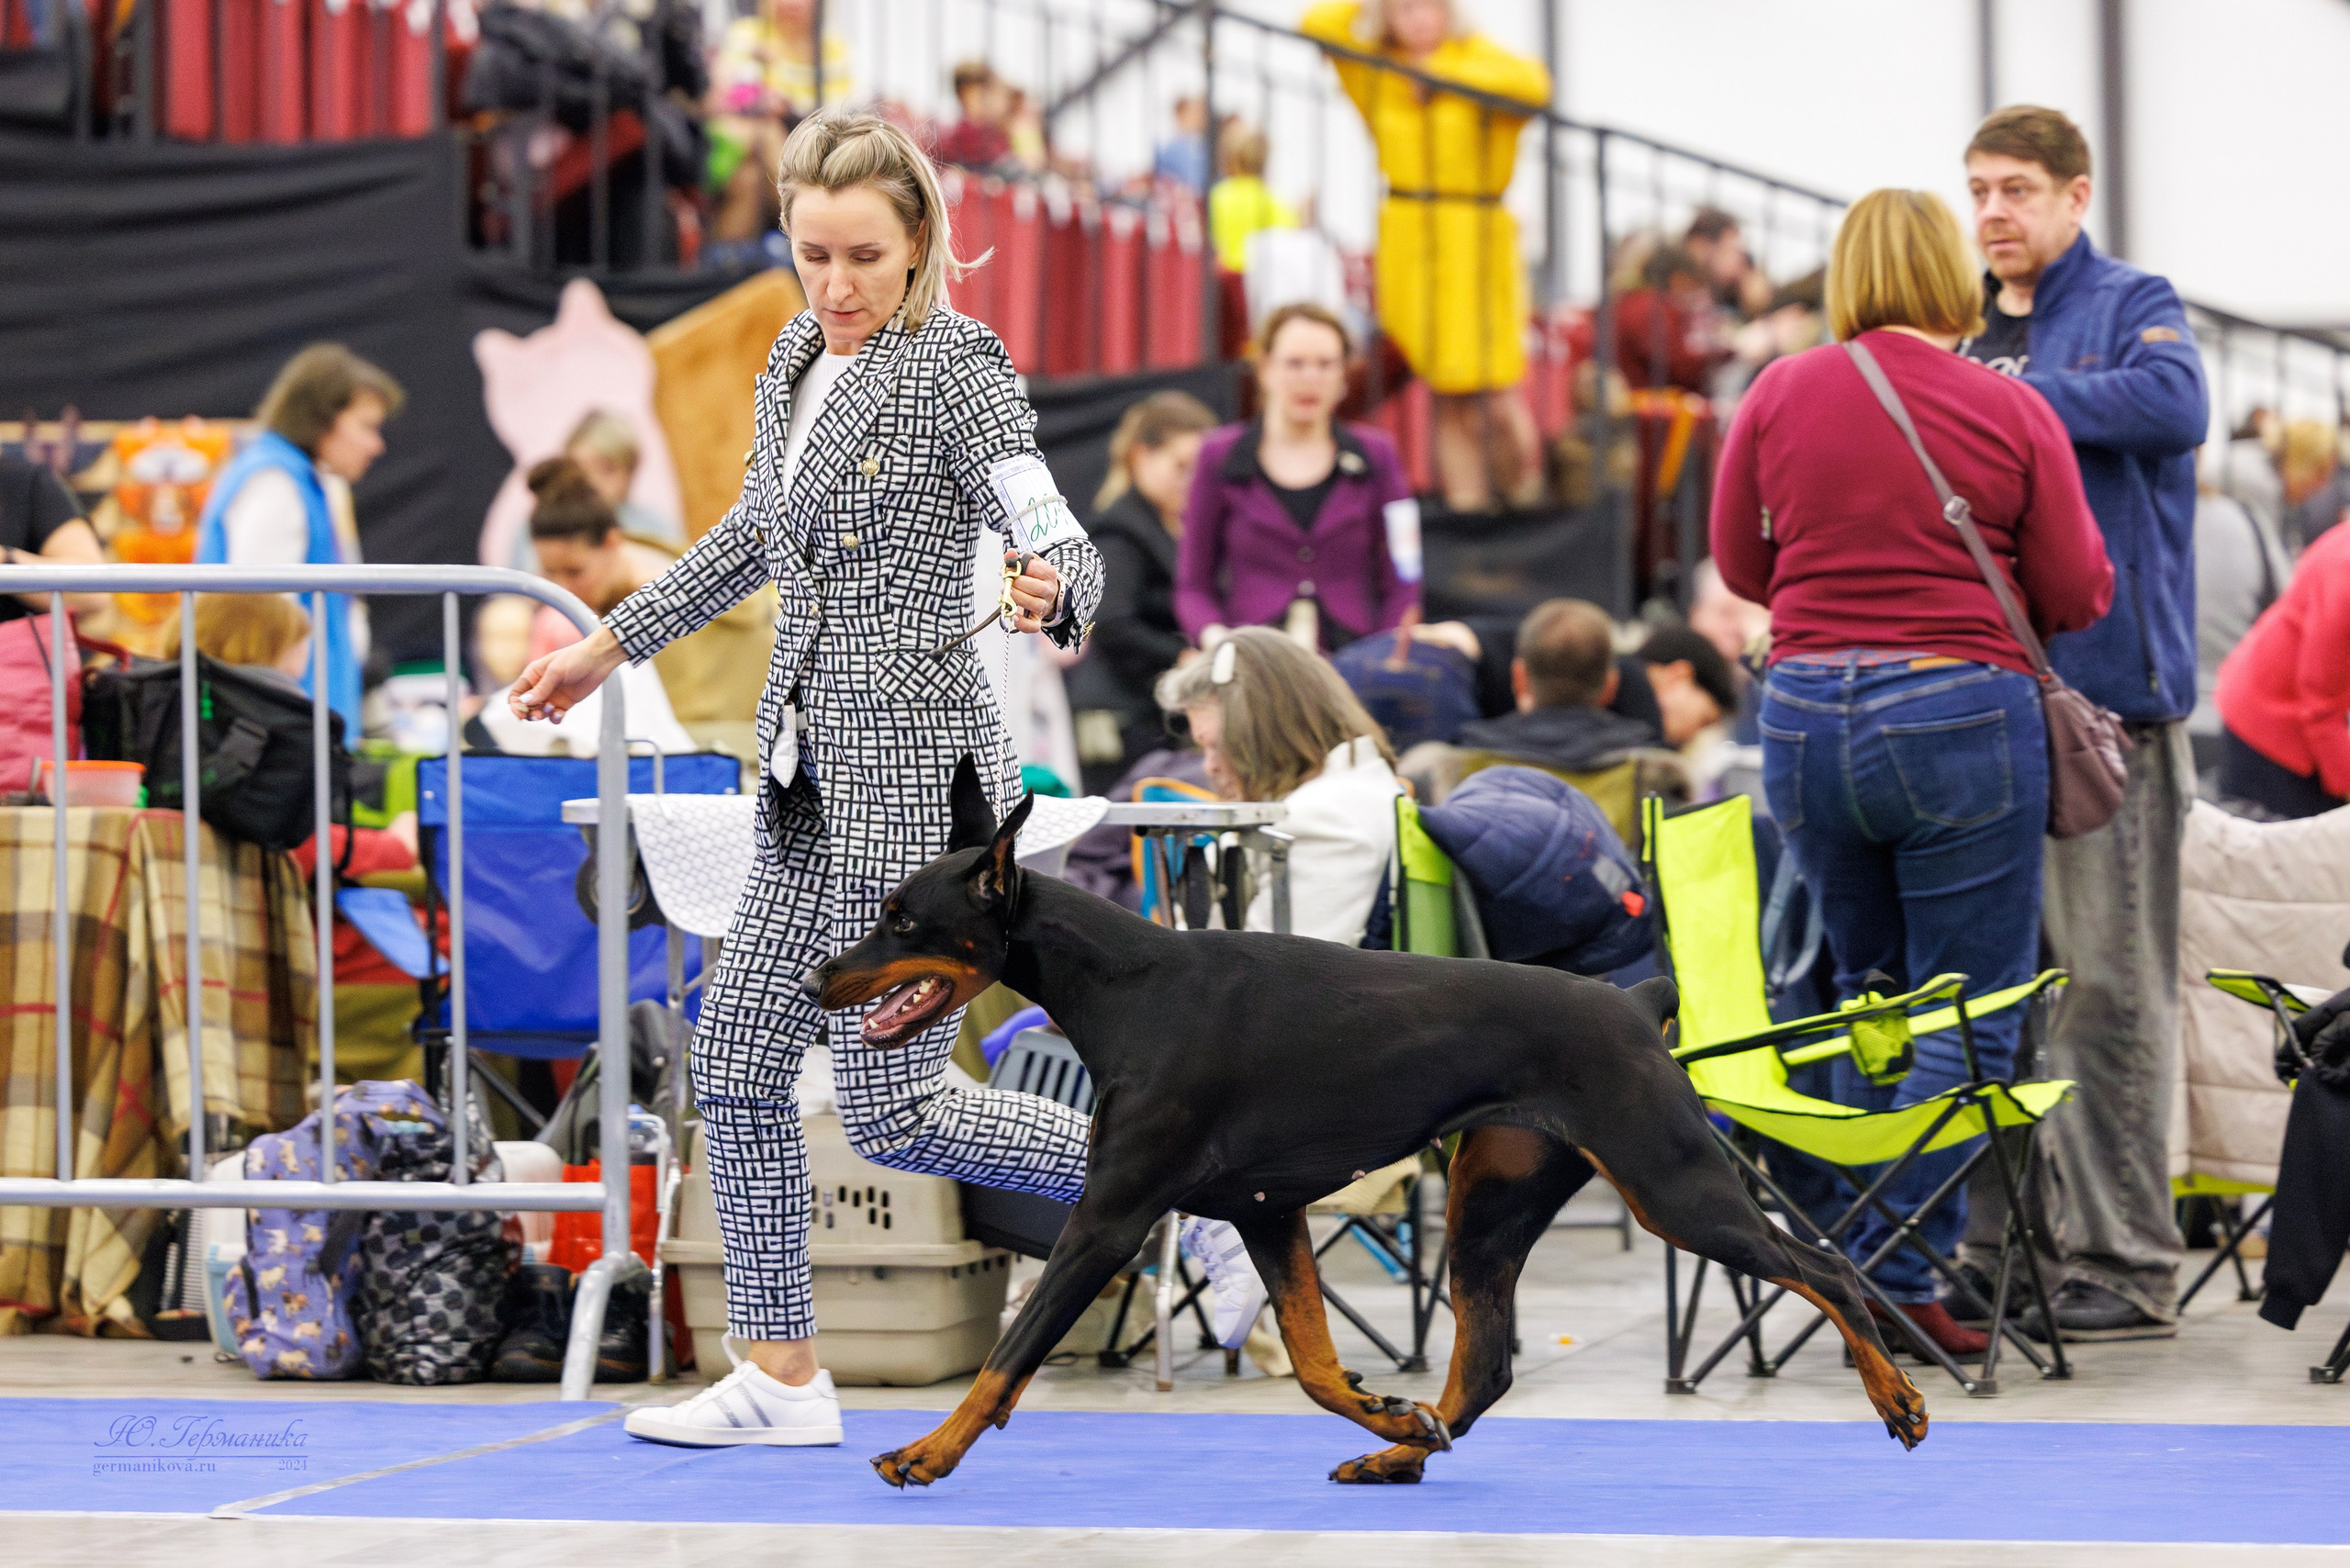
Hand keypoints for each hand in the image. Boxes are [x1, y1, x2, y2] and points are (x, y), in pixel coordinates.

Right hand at [510, 627, 627, 724]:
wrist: (599, 659)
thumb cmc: (575, 658)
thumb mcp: (556, 671)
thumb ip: (541, 688)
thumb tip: (524, 702)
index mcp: (533, 675)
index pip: (517, 693)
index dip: (516, 705)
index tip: (521, 713)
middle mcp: (540, 686)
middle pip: (526, 706)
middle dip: (528, 713)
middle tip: (536, 715)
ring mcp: (552, 695)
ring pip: (539, 712)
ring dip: (541, 716)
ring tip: (550, 709)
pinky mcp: (565, 703)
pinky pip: (555, 715)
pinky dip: (555, 717)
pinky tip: (560, 713)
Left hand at [1006, 550, 1061, 633]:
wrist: (1047, 593)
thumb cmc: (1034, 577)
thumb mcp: (1029, 564)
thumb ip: (1017, 558)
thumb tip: (1010, 553)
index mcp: (1048, 573)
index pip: (1036, 568)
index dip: (1021, 568)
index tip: (1011, 568)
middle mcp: (1049, 589)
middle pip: (1038, 588)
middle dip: (1018, 584)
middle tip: (1007, 583)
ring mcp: (1044, 605)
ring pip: (1036, 605)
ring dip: (1018, 599)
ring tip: (1006, 594)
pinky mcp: (1037, 618)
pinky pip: (1033, 626)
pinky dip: (1023, 623)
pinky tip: (1013, 616)